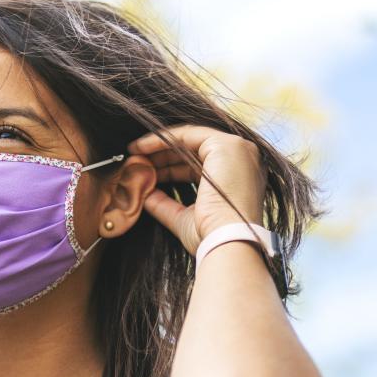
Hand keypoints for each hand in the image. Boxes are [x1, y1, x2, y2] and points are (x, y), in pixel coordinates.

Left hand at [127, 124, 266, 252]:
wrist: (226, 242)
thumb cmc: (210, 237)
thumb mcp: (183, 218)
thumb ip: (165, 205)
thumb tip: (144, 195)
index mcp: (237, 178)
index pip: (198, 166)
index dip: (170, 167)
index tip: (146, 171)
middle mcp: (242, 160)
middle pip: (193, 151)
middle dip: (162, 155)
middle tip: (136, 160)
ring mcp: (237, 150)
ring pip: (189, 140)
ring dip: (159, 145)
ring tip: (134, 154)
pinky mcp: (227, 145)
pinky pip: (188, 134)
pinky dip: (162, 139)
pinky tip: (141, 148)